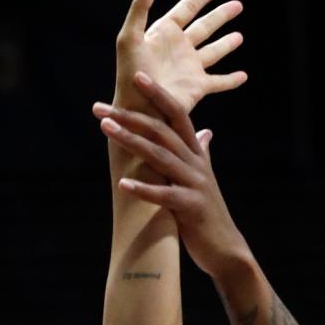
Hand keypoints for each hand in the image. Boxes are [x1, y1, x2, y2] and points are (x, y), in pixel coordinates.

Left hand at [93, 74, 252, 278]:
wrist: (225, 248)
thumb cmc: (206, 210)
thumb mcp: (204, 176)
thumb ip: (202, 151)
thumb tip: (205, 132)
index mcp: (196, 152)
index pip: (177, 114)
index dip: (158, 94)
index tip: (137, 76)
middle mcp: (196, 162)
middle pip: (161, 131)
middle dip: (130, 116)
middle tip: (99, 107)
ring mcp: (194, 184)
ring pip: (160, 156)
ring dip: (131, 141)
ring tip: (105, 129)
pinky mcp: (190, 208)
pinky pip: (164, 196)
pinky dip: (143, 189)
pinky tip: (122, 184)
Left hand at [114, 0, 246, 113]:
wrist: (136, 107)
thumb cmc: (129, 73)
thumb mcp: (129, 36)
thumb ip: (140, 7)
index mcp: (163, 34)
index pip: (187, 8)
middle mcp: (178, 49)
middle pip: (204, 27)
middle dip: (221, 16)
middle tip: (238, 5)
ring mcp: (189, 68)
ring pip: (213, 52)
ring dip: (226, 44)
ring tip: (239, 37)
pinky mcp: (197, 87)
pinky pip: (219, 82)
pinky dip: (231, 80)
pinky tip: (243, 76)